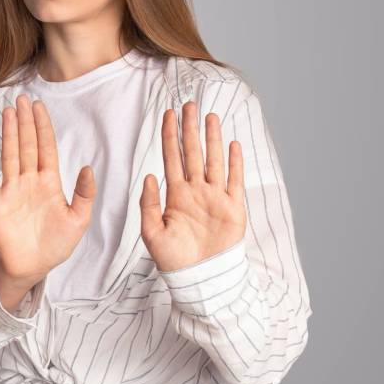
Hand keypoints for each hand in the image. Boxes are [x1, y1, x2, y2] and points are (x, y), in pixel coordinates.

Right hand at [0, 95, 95, 302]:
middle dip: (25, 122)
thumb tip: (89, 168)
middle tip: (21, 99)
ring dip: (9, 134)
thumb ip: (84, 195)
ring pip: (10, 155)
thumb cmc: (55, 245)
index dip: (43, 127)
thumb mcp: (78, 221)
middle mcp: (29, 181)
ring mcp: (11, 189)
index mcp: (50, 183)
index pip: (46, 148)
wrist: (30, 267)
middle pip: (27, 146)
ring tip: (8, 112)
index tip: (39, 107)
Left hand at [140, 101, 245, 271]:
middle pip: (193, 153)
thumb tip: (149, 176)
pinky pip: (234, 181)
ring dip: (212, 139)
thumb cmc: (173, 259)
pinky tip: (233, 144)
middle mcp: (196, 191)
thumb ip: (148, 204)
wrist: (199, 279)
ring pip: (214, 161)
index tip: (168, 114)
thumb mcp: (151, 232)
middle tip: (189, 105)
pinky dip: (235, 163)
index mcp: (176, 194)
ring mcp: (215, 198)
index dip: (169, 135)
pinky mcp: (233, 209)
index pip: (172, 157)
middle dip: (190, 129)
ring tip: (210, 116)